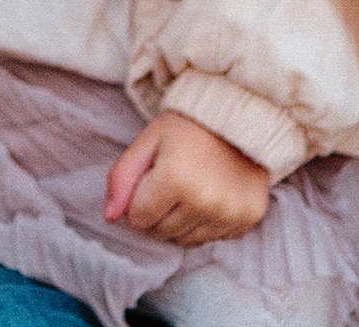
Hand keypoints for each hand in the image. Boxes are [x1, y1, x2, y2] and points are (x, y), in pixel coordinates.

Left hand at [104, 111, 271, 245]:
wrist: (240, 118)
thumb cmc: (188, 128)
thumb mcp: (148, 142)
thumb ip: (122, 177)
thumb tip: (109, 217)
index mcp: (176, 179)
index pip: (139, 219)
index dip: (139, 201)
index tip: (152, 180)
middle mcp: (205, 202)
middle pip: (162, 233)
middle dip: (158, 213)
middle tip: (170, 184)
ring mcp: (230, 213)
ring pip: (186, 241)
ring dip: (181, 222)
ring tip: (191, 190)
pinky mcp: (249, 218)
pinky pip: (214, 238)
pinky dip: (207, 224)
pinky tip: (212, 196)